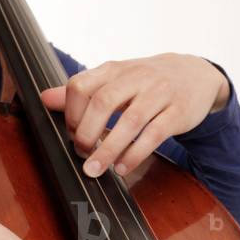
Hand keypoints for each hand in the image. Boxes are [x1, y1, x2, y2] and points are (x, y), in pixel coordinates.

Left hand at [41, 53, 229, 179]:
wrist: (195, 75)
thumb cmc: (147, 82)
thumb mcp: (115, 80)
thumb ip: (82, 91)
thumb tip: (44, 98)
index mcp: (114, 69)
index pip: (81, 86)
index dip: (71, 113)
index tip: (71, 133)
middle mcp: (136, 77)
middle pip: (103, 103)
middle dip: (87, 133)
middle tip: (82, 154)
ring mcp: (159, 94)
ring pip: (130, 121)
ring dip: (109, 150)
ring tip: (95, 170)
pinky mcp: (177, 113)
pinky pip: (154, 135)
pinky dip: (135, 154)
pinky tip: (123, 168)